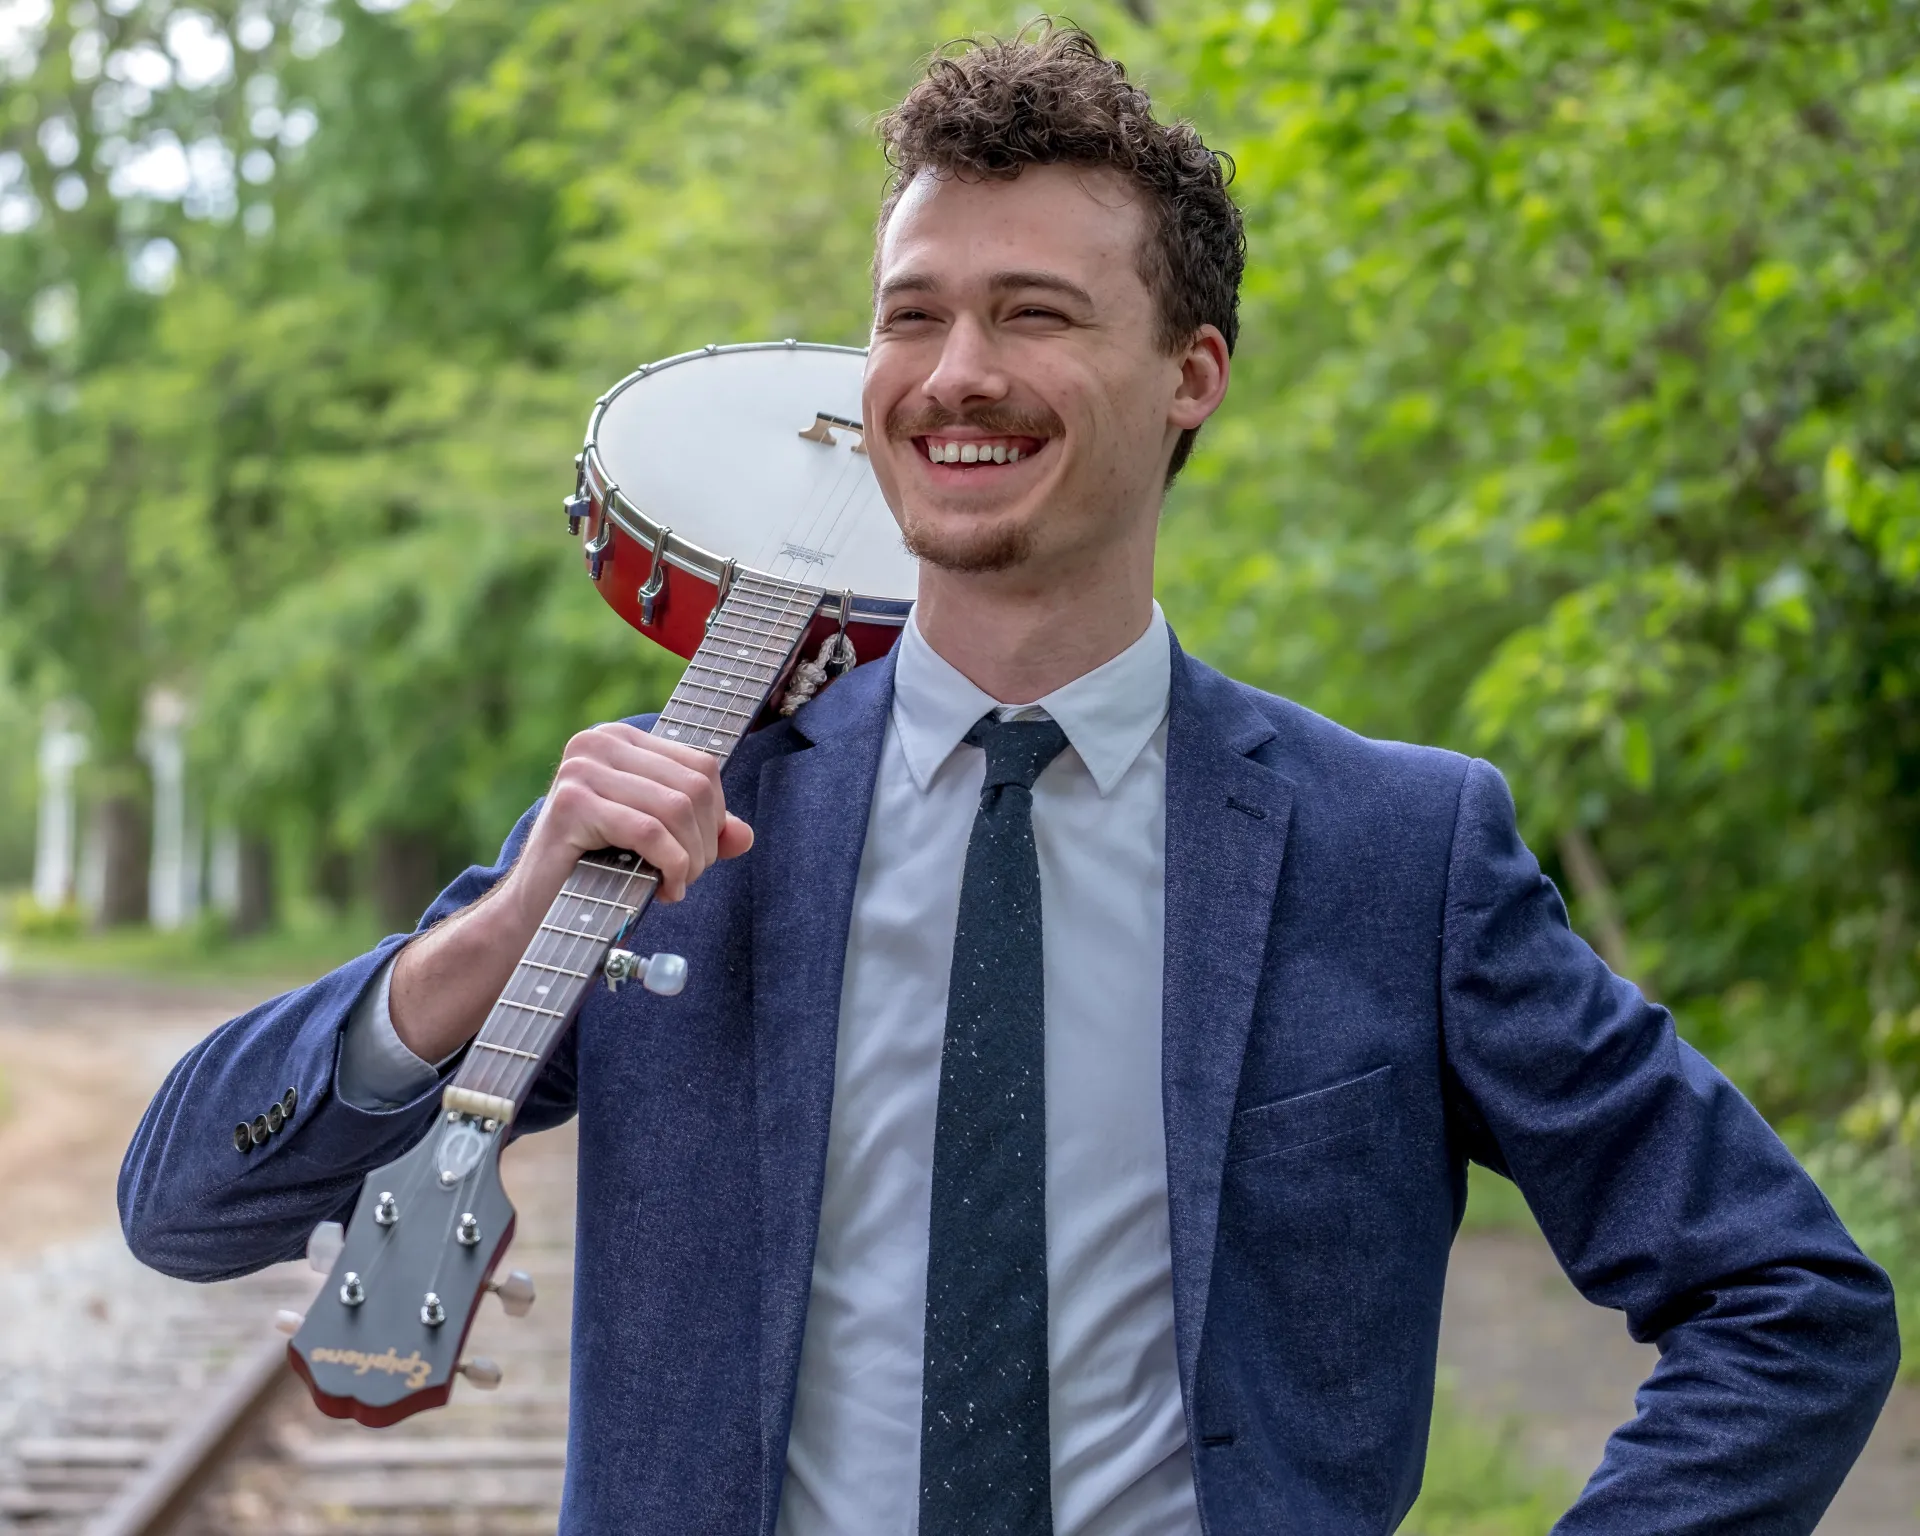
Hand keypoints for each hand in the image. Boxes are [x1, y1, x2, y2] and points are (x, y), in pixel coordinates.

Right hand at [509, 724, 755, 913]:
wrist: (537, 911)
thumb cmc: (598, 872)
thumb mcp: (659, 843)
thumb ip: (702, 832)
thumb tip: (746, 836)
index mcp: (620, 739)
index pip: (701, 767)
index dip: (716, 817)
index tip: (699, 854)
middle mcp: (598, 742)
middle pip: (694, 787)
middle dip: (705, 842)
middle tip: (688, 877)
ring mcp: (581, 769)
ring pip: (676, 809)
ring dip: (690, 859)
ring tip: (676, 885)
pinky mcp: (572, 803)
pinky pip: (649, 832)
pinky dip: (671, 866)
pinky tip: (666, 890)